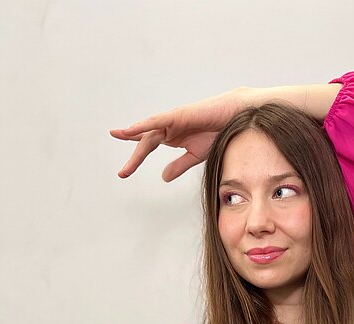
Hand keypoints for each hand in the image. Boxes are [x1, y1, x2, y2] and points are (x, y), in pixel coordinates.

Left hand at [109, 87, 250, 181]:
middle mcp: (169, 127)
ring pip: (149, 132)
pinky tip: (131, 130)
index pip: (148, 147)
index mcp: (172, 136)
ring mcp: (173, 120)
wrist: (235, 119)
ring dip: (132, 135)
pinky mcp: (179, 114)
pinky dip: (144, 125)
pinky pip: (157, 120)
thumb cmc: (219, 133)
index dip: (135, 157)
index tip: (124, 172)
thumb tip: (163, 177)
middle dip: (134, 157)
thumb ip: (178, 166)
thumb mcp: (195, 156)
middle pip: (145, 142)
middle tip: (122, 173)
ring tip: (118, 137)